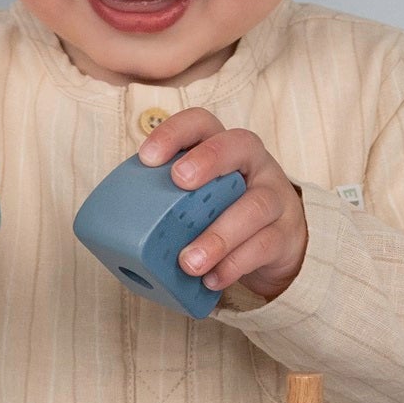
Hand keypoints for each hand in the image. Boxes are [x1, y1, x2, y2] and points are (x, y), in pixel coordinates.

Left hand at [137, 108, 308, 300]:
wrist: (278, 241)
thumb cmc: (224, 212)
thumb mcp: (200, 197)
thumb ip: (170, 200)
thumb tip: (117, 232)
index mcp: (223, 148)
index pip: (202, 123)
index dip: (175, 133)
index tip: (147, 157)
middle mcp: (253, 164)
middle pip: (239, 145)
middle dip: (208, 160)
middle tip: (179, 183)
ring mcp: (275, 197)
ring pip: (254, 206)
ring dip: (218, 235)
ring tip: (189, 262)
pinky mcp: (286, 233)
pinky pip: (264, 246)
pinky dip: (234, 265)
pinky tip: (212, 279)